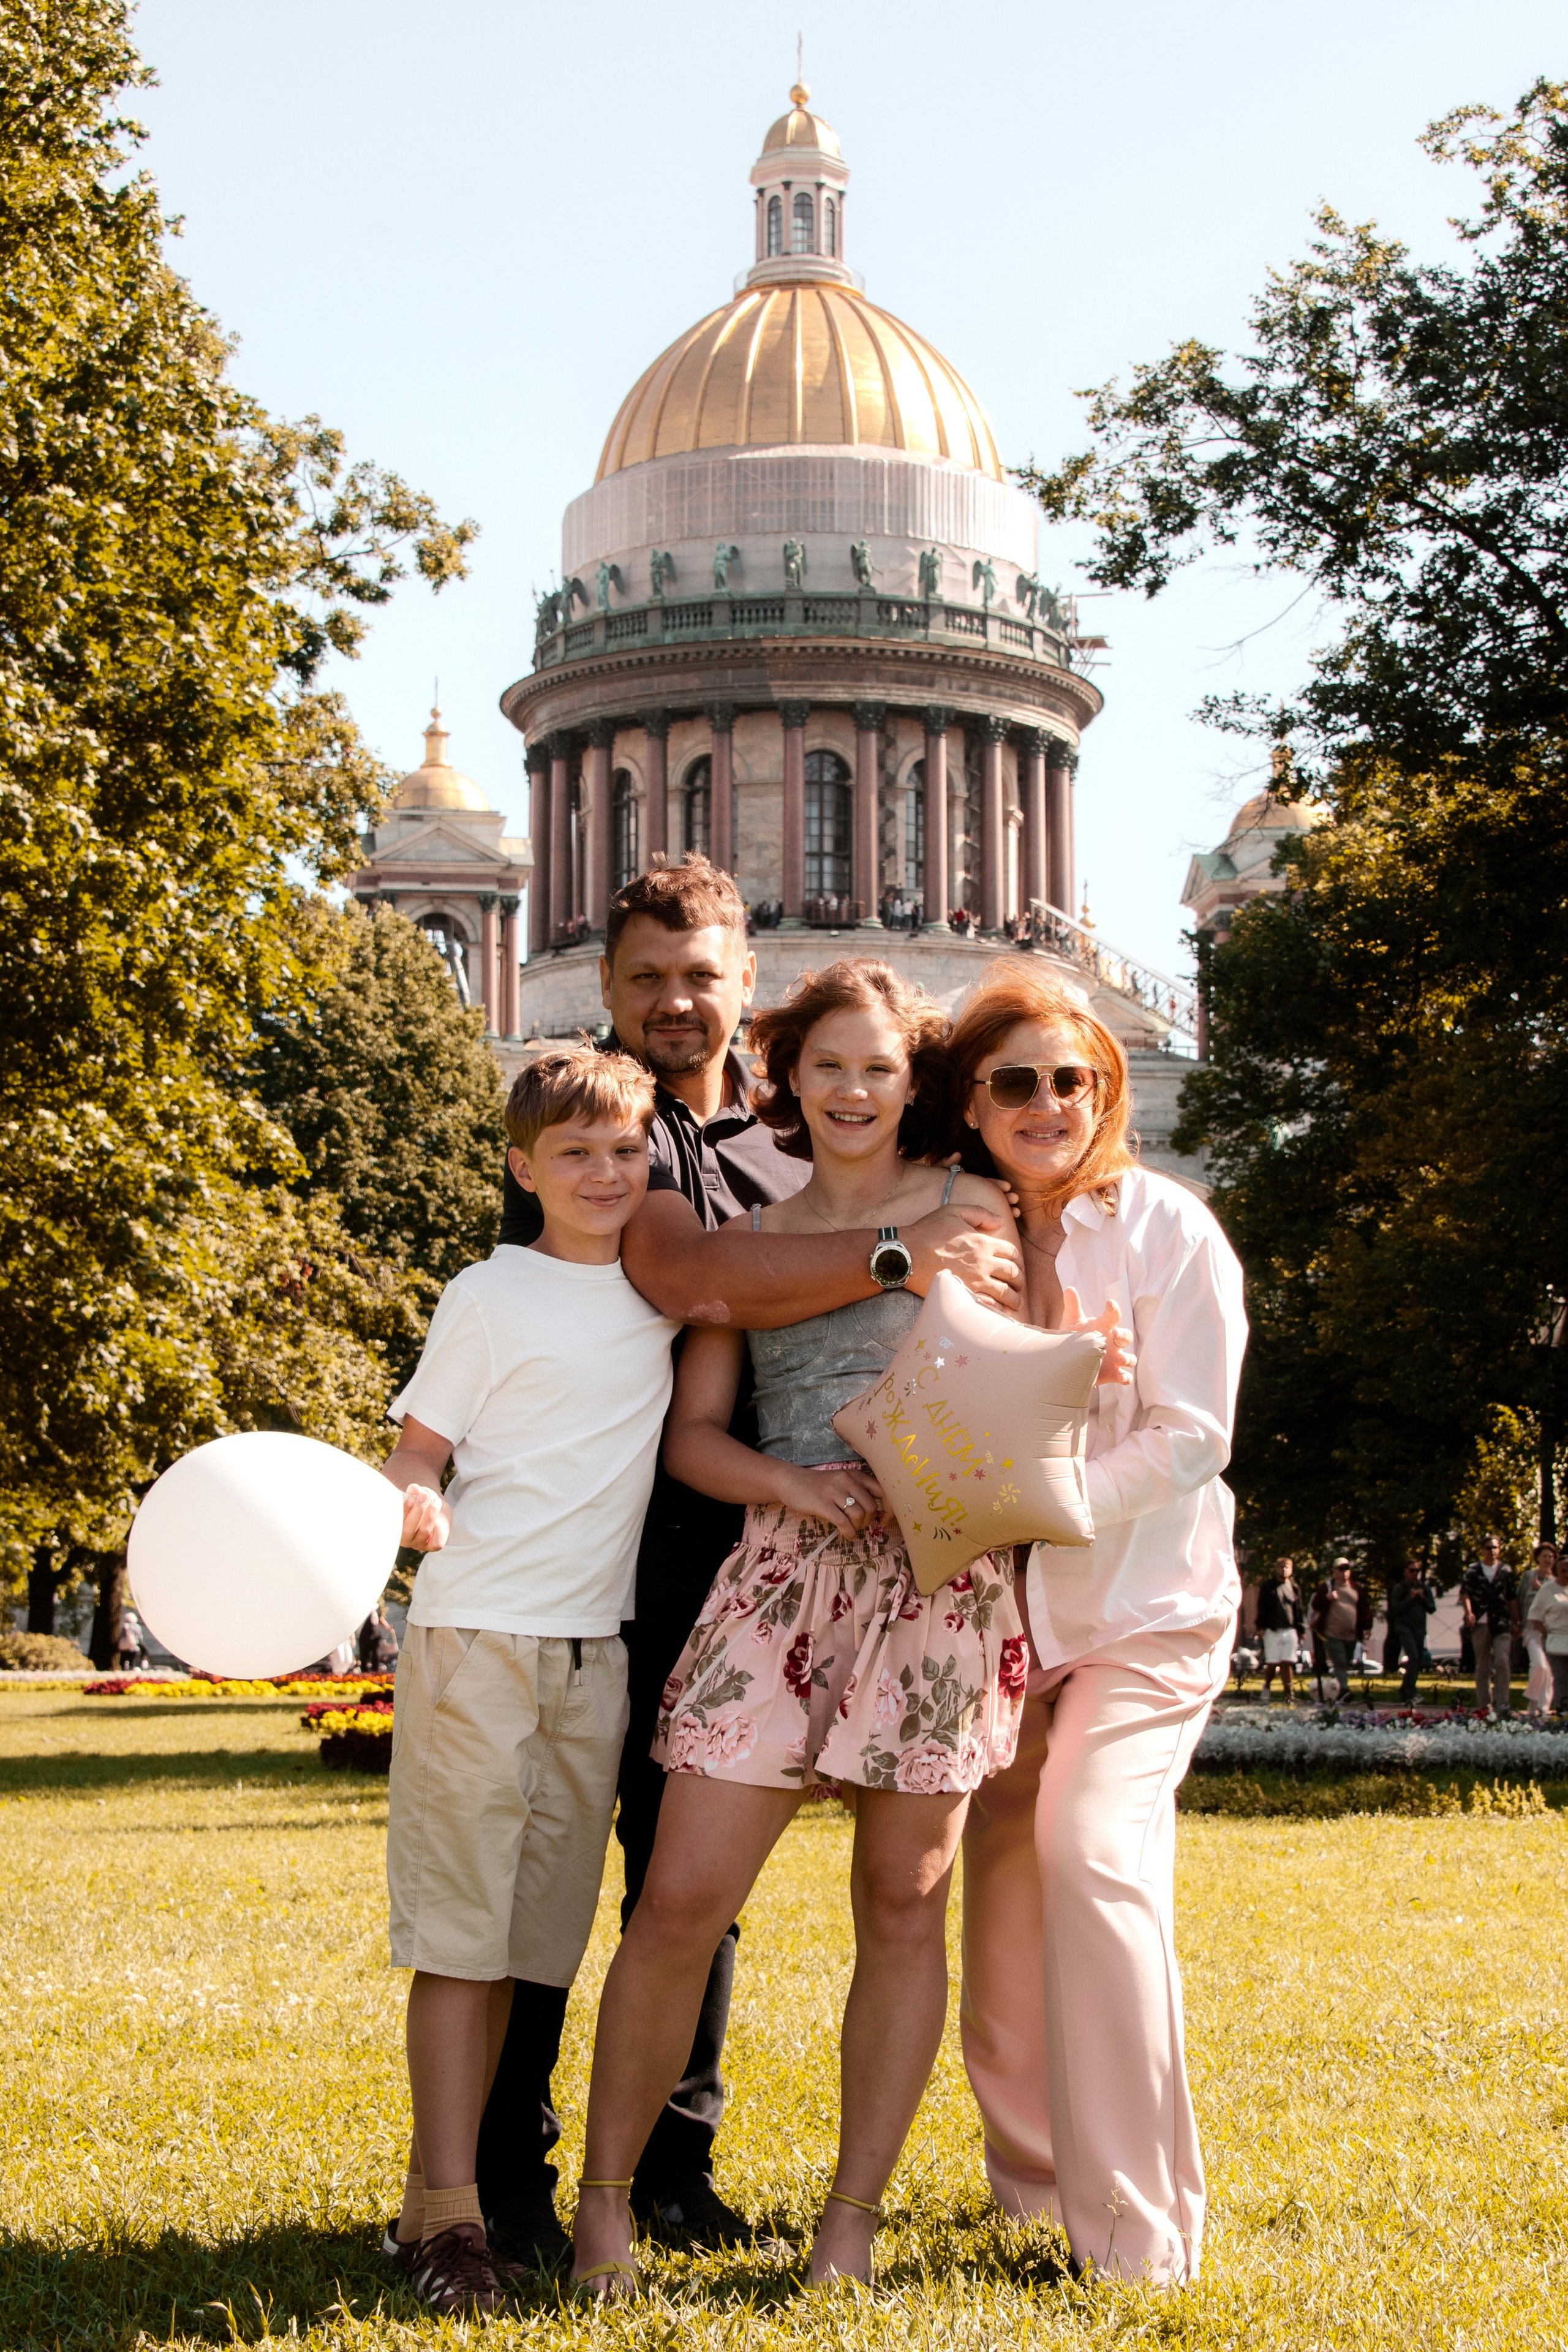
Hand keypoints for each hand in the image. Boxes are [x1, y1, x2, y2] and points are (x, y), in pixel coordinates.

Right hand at [400, 1482, 450, 1550]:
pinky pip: (436, 1542)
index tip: (410, 1498)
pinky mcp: (432, 1546)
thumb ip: (415, 1491)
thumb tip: (413, 1488)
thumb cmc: (421, 1500)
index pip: (395, 1522)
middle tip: (424, 1495)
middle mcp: (404, 1538)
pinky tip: (439, 1518)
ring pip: (423, 1532)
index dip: (403, 1510)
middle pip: (407, 1530)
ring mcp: (418, 1543)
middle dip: (417, 1511)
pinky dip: (439, 1529)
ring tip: (436, 1501)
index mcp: (394, 1526)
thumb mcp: (418, 1493)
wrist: (435, 1506)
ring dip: (430, 1515)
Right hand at [774, 1462, 884, 1541]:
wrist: (791, 1481)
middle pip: (871, 1507)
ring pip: (859, 1515)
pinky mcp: (823, 1504)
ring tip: (851, 1528)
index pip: (883, 1491)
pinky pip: (843, 1522)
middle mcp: (847, 1481)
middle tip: (860, 1524)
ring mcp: (835, 1492)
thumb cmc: (818, 1485)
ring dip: (858, 1527)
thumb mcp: (841, 1481)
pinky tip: (846, 1535)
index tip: (884, 1519)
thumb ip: (858, 1491)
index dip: (888, 1508)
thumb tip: (877, 1512)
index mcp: (855, 1475)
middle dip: (869, 1521)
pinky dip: (848, 1533)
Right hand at [904, 1204, 1022, 1307]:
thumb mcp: (954, 1211)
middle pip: (1013, 1274)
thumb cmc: (927, 1230)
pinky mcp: (964, 1294)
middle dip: (1020, 1280)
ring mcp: (975, 1281)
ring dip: (1014, 1299)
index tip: (1016, 1265)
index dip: (1017, 1260)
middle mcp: (983, 1263)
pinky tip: (999, 1310)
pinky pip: (988, 1305)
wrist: (906, 1254)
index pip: (1012, 1252)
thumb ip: (980, 1213)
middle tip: (1019, 1285)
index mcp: (984, 1242)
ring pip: (1004, 1293)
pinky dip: (997, 1309)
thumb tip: (1000, 1220)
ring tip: (1015, 1302)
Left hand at [936, 1151, 1023, 1223]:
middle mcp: (974, 1197)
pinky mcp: (970, 1222)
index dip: (996, 1185)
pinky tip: (1006, 1226)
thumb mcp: (936, 1176)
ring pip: (993, 1210)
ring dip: (1006, 1210)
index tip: (1006, 1186)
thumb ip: (945, 1165)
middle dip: (1006, 1198)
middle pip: (994, 1197)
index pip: (986, 1184)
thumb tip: (957, 1155)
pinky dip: (995, 1224)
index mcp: (969, 1186)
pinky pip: (985, 1223)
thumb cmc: (929, 1188)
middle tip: (1014, 1199)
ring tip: (1016, 1212)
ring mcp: (972, 1210)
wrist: (919, 1204)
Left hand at [1059, 1286, 1135, 1385]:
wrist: (1069, 1360)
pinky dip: (1126, 1377)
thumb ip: (1072, 1306)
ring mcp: (1115, 1358)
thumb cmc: (1075, 1337)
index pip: (1113, 1315)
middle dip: (1124, 1335)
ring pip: (1130, 1358)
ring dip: (1128, 1359)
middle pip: (1127, 1336)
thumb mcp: (1072, 1321)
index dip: (1114, 1309)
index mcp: (1105, 1326)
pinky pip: (1125, 1377)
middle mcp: (1113, 1341)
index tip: (1110, 1304)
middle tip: (1115, 1334)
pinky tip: (1122, 1377)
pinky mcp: (1112, 1373)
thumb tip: (1069, 1289)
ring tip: (1120, 1359)